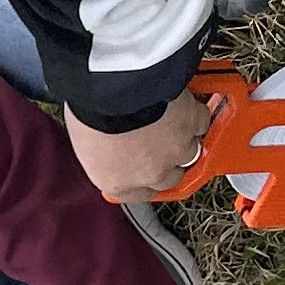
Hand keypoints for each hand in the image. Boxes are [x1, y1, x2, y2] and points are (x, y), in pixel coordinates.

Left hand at [66, 93, 214, 202]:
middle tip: (159, 142)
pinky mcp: (192, 124)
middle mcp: (151, 173)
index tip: (142, 172)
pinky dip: (192, 113)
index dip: (143, 181)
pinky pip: (199, 122)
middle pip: (170, 177)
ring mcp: (176, 150)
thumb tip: (103, 144)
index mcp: (118, 182)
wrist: (113, 90)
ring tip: (170, 120)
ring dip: (181, 138)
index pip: (138, 194)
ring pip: (190, 151)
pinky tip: (182, 104)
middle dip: (166, 161)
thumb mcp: (84, 140)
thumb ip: (100, 150)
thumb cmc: (91, 114)